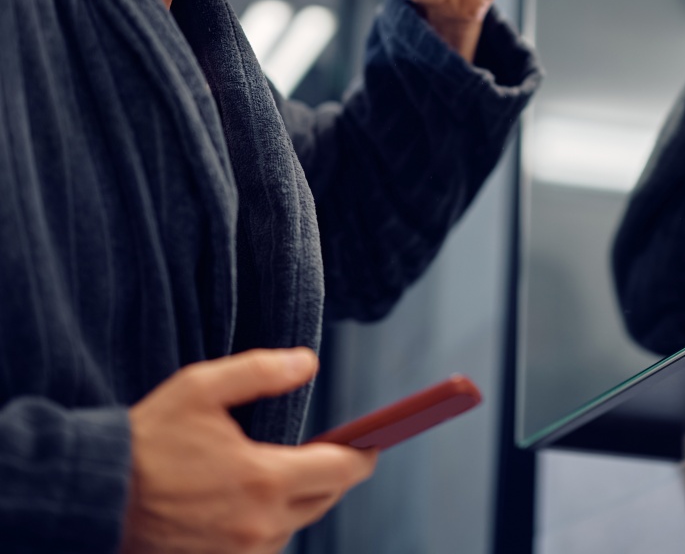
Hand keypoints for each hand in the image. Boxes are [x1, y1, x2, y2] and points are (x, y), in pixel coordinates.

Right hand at [121, 348, 376, 553]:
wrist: (96, 496)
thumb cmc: (150, 437)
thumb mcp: (203, 387)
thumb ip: (262, 372)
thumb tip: (309, 363)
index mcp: (263, 480)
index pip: (340, 471)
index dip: (363, 455)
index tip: (374, 443)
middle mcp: (258, 526)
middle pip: (324, 500)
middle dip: (335, 474)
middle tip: (337, 451)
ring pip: (295, 526)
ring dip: (301, 500)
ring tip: (293, 470)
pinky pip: (265, 547)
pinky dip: (272, 523)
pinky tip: (257, 500)